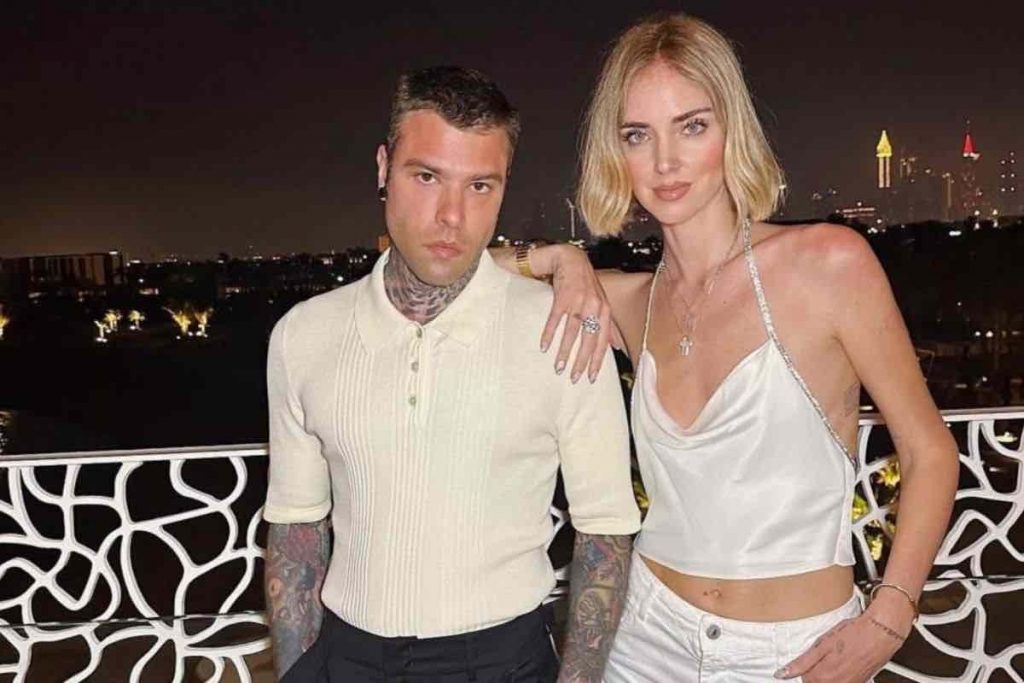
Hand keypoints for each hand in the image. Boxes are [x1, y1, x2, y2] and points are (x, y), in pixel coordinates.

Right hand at [538, 245, 622, 382]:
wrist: (570, 260)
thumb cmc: (586, 285)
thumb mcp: (602, 303)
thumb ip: (608, 325)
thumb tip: (616, 346)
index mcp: (605, 311)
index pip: (603, 341)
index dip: (597, 360)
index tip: (591, 377)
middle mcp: (594, 307)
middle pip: (588, 340)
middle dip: (581, 361)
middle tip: (574, 378)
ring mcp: (578, 302)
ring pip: (571, 333)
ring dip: (564, 352)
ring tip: (558, 367)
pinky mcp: (562, 297)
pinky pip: (555, 319)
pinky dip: (549, 334)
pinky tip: (544, 346)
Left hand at [775, 612, 903, 681]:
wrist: (881, 633)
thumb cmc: (855, 634)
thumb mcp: (822, 644)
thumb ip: (802, 662)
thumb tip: (783, 673)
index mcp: (823, 676)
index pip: (803, 681)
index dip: (801, 670)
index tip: (804, 662)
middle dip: (814, 672)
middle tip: (822, 657)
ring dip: (826, 674)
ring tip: (833, 657)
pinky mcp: (859, 682)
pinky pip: (842, 682)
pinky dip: (838, 675)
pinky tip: (843, 662)